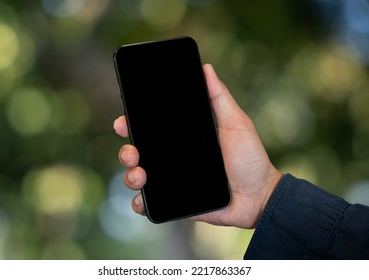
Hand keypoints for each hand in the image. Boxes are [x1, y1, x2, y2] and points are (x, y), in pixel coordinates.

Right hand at [113, 64, 281, 228]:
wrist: (260, 196)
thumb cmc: (250, 158)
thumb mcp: (236, 123)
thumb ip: (220, 98)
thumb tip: (206, 68)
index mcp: (182, 140)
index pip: (150, 130)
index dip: (132, 125)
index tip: (124, 122)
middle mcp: (172, 160)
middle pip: (138, 153)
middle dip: (126, 151)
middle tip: (133, 152)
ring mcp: (172, 182)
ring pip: (138, 178)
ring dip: (130, 176)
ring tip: (141, 175)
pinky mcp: (176, 204)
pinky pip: (150, 205)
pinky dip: (140, 204)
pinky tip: (142, 200)